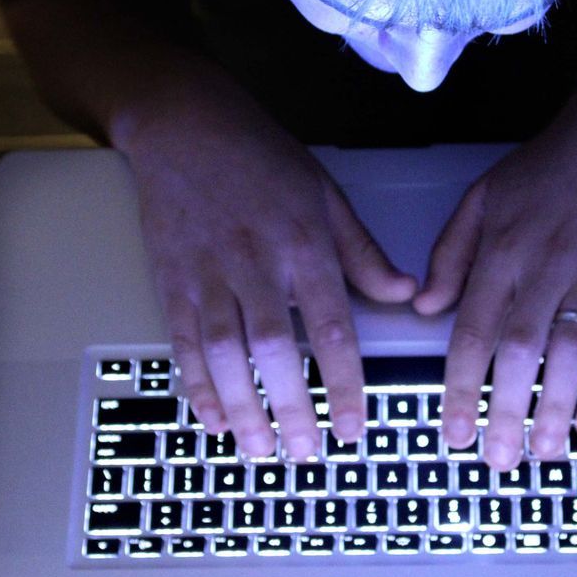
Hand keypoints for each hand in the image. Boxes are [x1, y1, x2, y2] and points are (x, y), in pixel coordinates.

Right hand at [128, 122, 415, 459]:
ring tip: (259, 448)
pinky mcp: (171, 278)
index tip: (352, 427)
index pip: (331, 326)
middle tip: (304, 452)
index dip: (342, 383)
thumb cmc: (262, 159)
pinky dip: (194, 382)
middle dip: (289, 405)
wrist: (185, 124)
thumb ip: (363, 253)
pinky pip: (182, 339)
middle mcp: (256, 262)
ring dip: (241, 405)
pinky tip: (211, 416)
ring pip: (223, 351)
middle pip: (274, 347)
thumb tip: (405, 293)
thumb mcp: (326, 195)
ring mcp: (208, 272)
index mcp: (304, 244)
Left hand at [414, 106, 576, 470]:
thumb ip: (449, 254)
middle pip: (519, 350)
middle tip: (495, 460)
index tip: (451, 431)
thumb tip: (422, 308)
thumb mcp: (483, 196)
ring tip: (543, 453)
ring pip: (569, 352)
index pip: (472, 329)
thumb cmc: (548, 166)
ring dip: (555, 407)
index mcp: (500, 248)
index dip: (460, 386)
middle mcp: (544, 266)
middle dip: (504, 410)